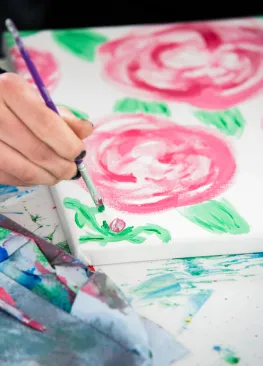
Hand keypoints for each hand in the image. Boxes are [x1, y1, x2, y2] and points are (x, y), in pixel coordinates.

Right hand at [0, 72, 92, 186]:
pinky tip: (40, 174)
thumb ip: (64, 116)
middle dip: (62, 166)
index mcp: (11, 90)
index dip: (68, 145)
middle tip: (73, 169)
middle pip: (38, 151)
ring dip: (49, 177)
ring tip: (59, 174)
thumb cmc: (12, 103)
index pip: (47, 125)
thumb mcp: (38, 100)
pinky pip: (12, 178)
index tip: (79, 153)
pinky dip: (31, 181)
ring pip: (25, 170)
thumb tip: (86, 130)